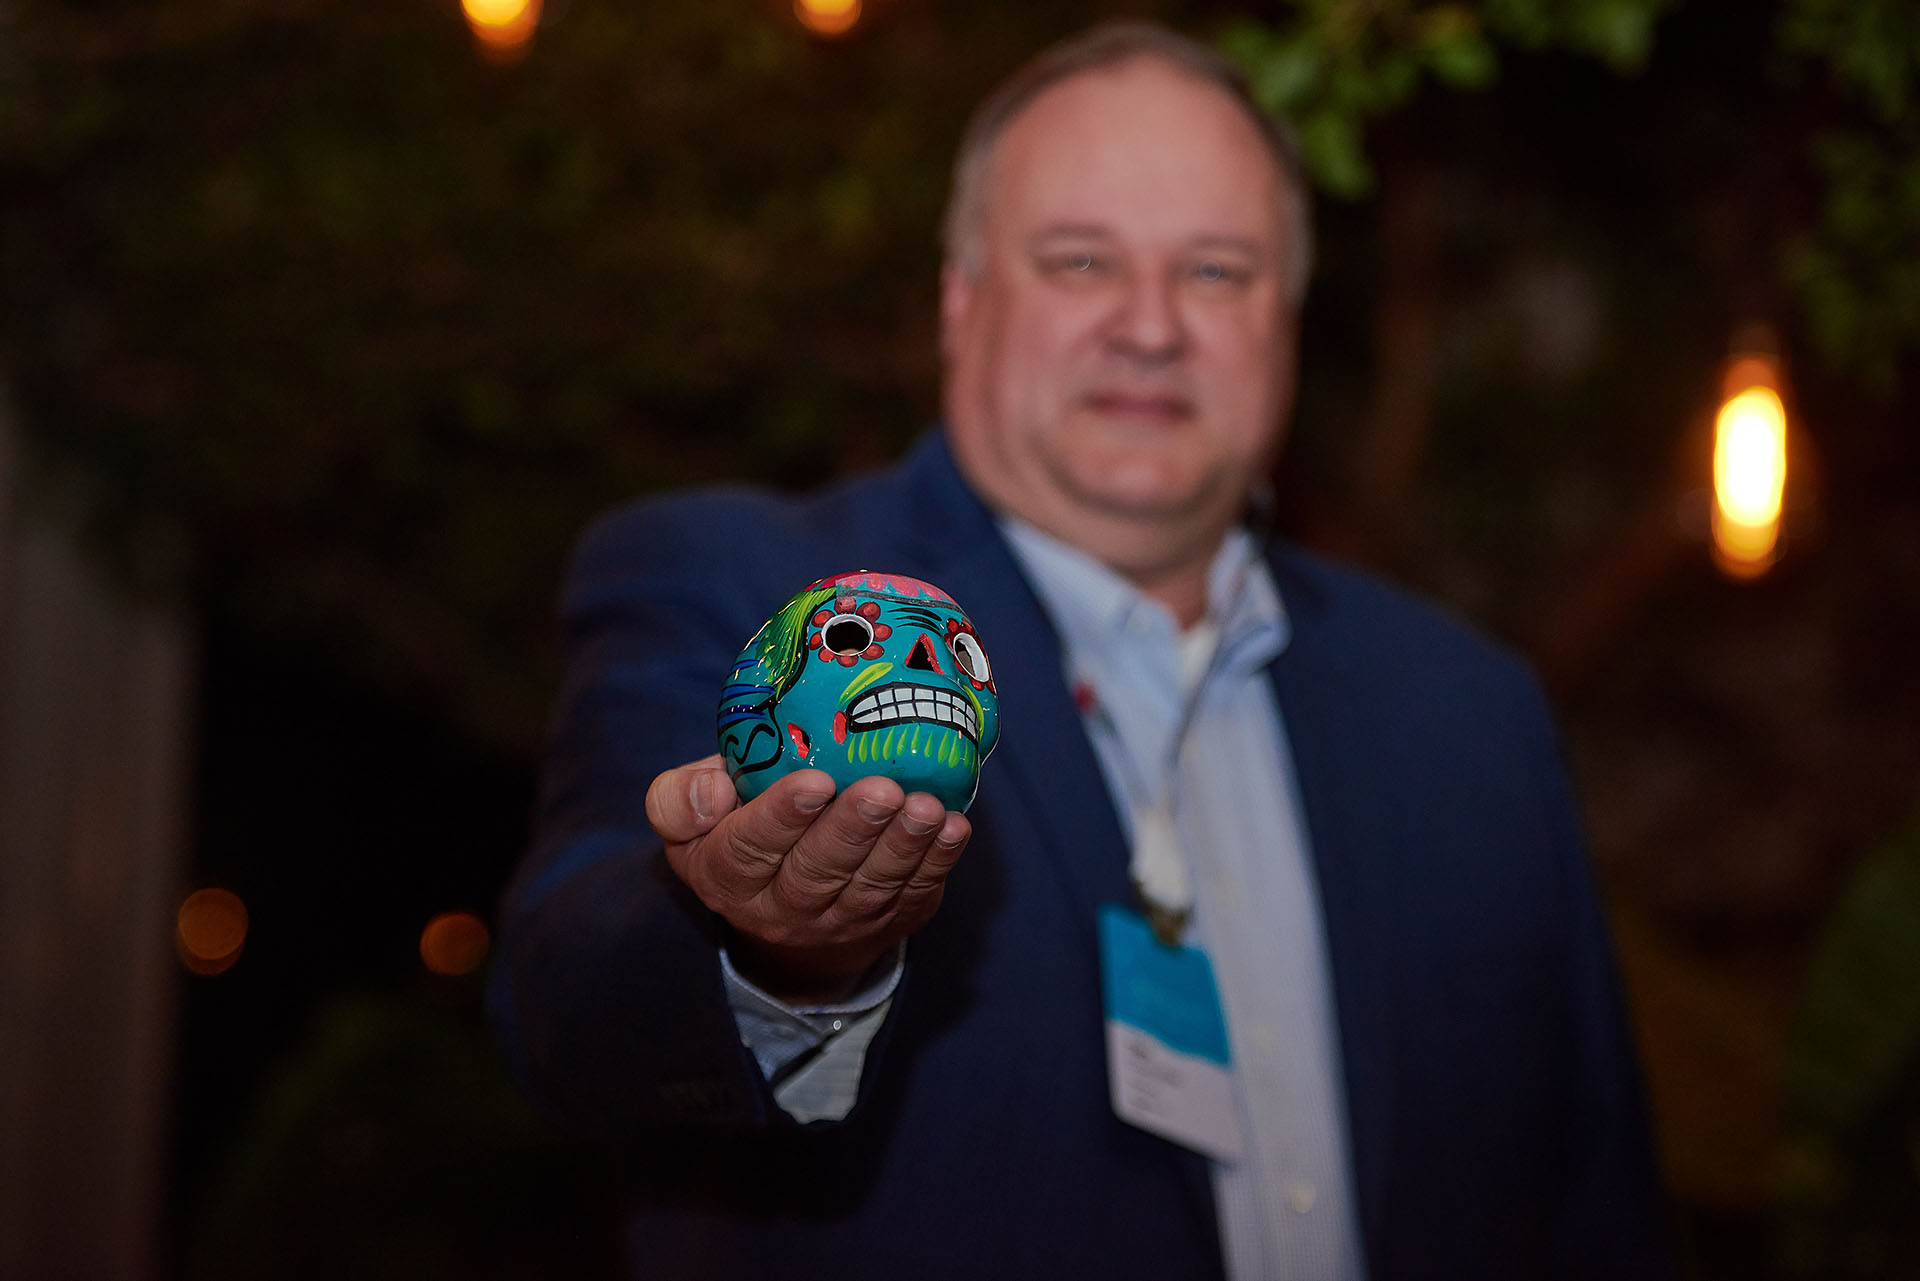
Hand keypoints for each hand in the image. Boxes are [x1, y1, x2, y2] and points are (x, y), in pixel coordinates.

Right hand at [645, 755, 970, 1002]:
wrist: (784, 910)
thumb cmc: (738, 834)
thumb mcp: (689, 822)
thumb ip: (679, 800)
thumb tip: (713, 791)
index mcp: (725, 876)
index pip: (747, 850)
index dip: (780, 818)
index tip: (813, 783)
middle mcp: (780, 910)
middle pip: (817, 872)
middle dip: (853, 829)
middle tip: (883, 789)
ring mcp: (838, 922)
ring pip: (870, 886)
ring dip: (903, 846)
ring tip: (926, 807)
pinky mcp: (887, 922)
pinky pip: (913, 894)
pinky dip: (937, 862)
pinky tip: (953, 828)